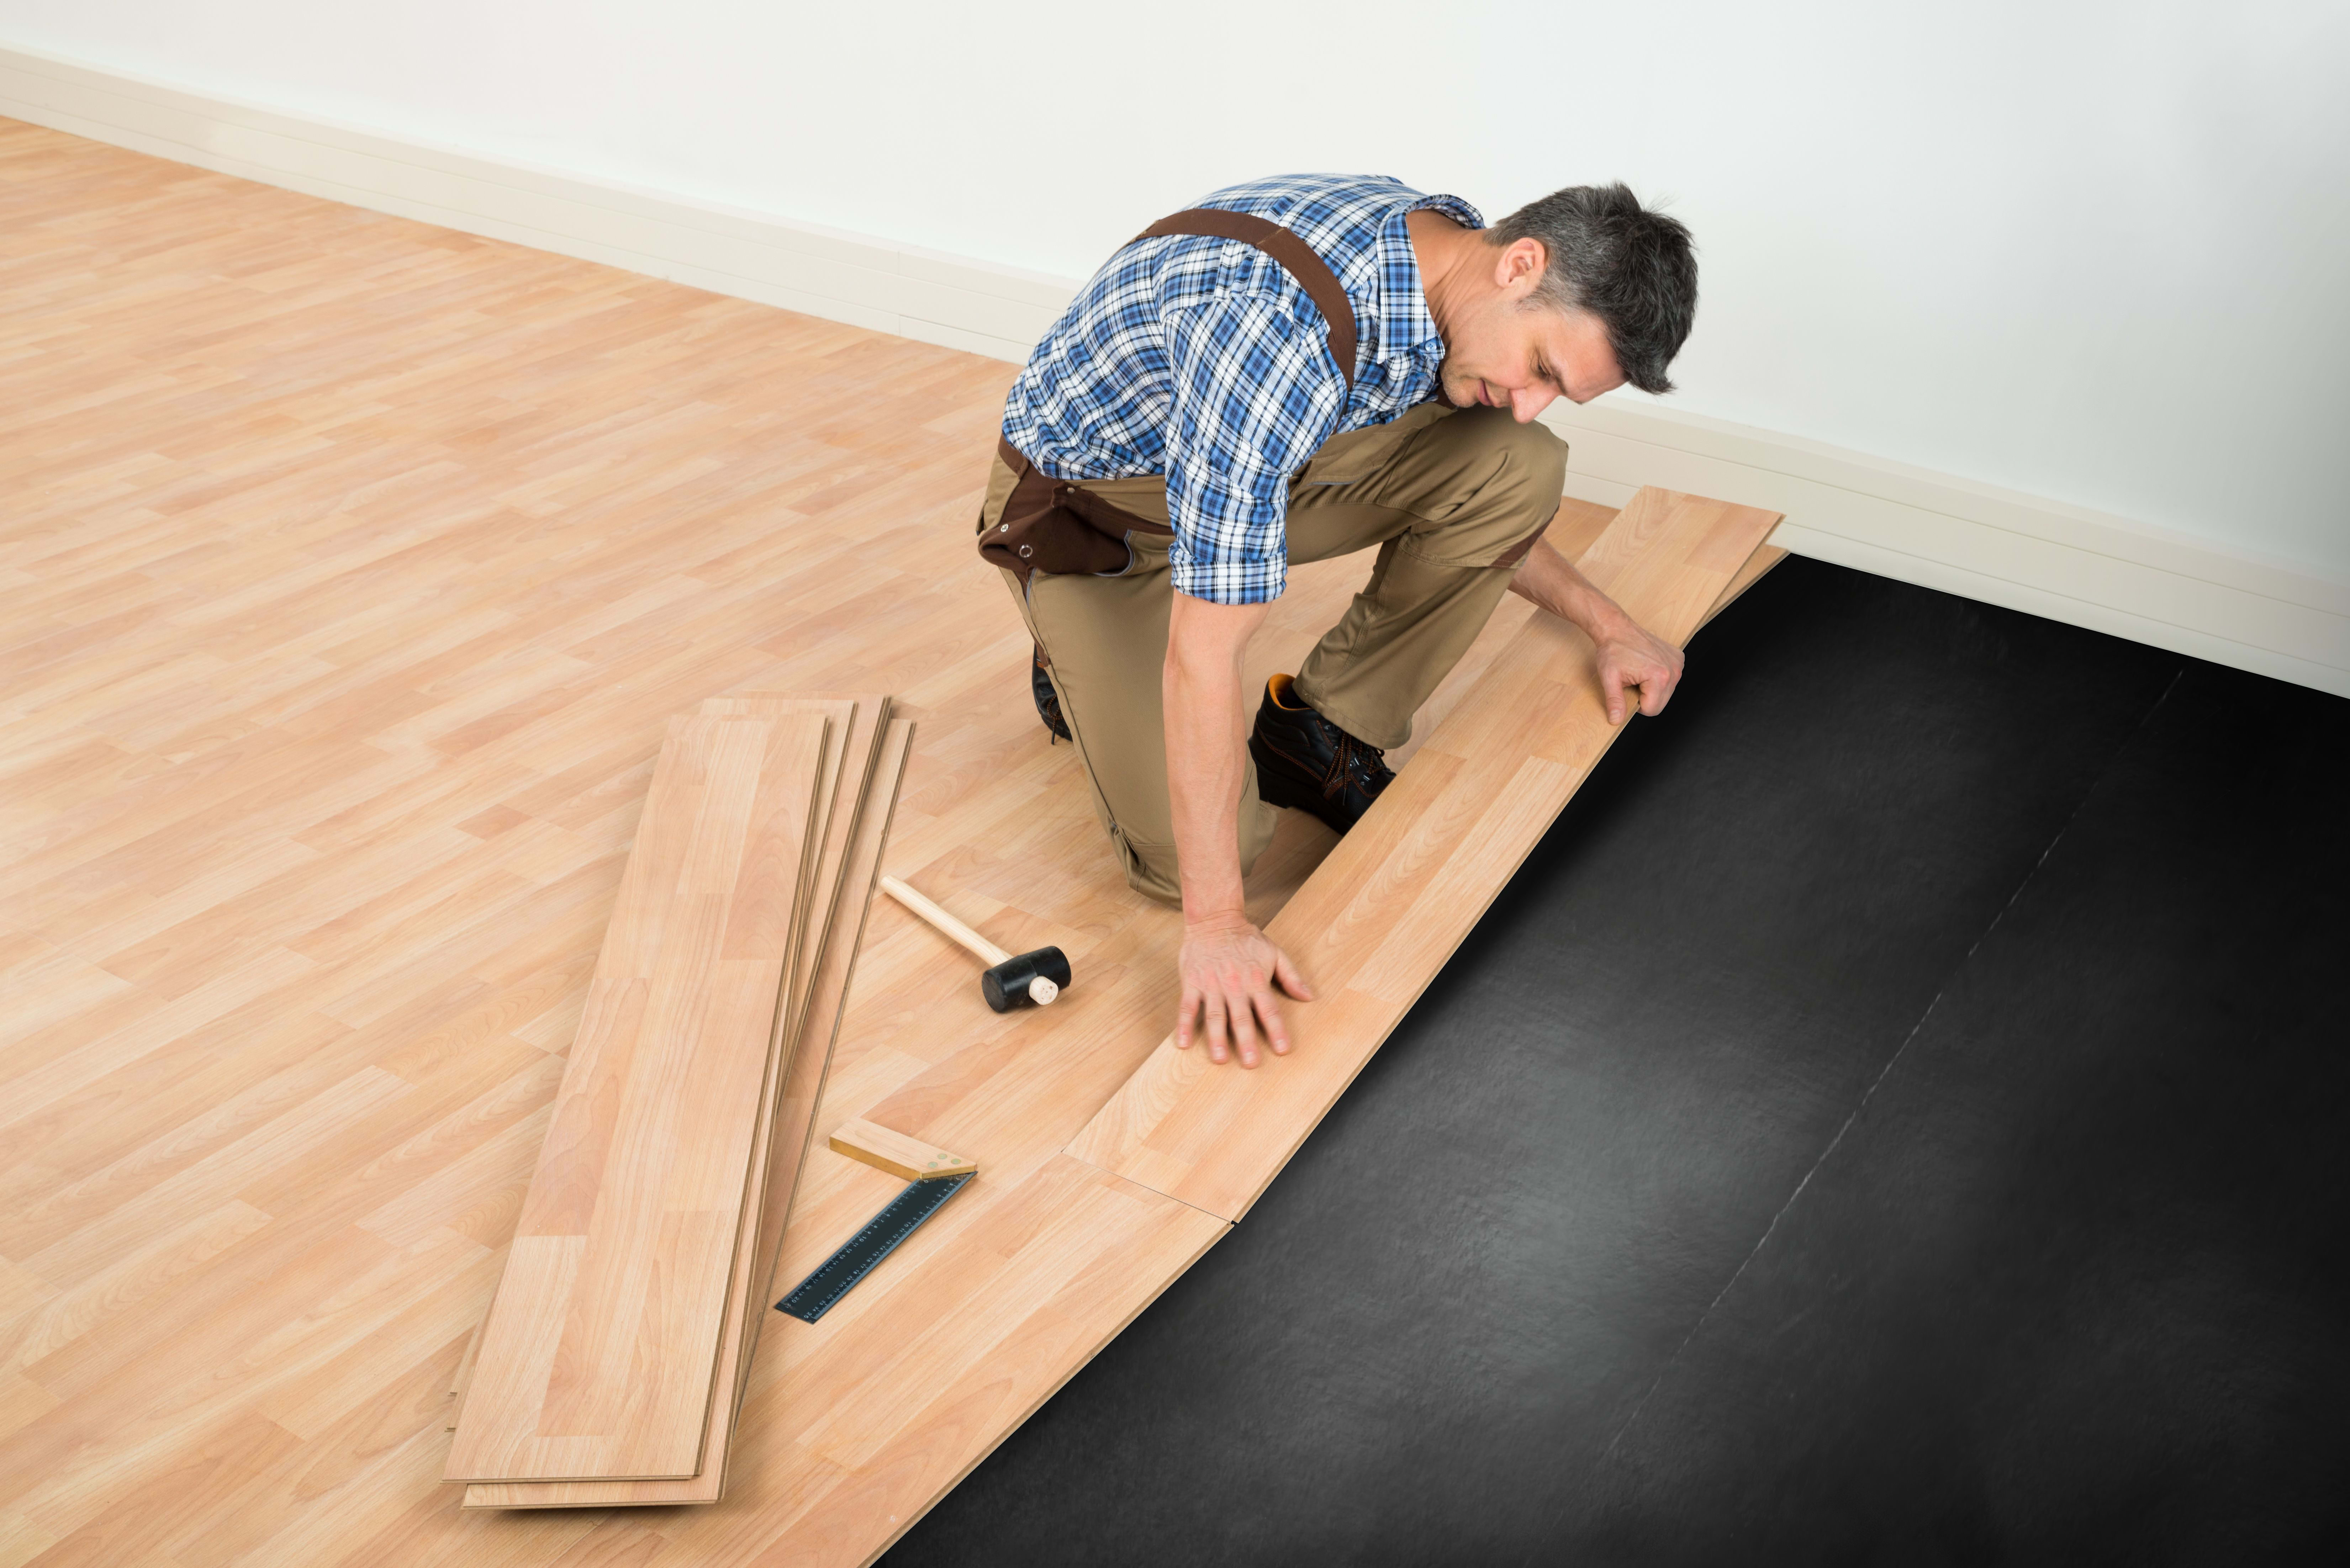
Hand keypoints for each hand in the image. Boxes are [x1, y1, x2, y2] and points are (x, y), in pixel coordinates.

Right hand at [1175, 914, 1313, 1067]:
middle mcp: (1234, 985)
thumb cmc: (1246, 938)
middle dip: (1247, 1041)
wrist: (1214, 919)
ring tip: (1220, 1058)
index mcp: (1256, 980)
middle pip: (1242, 1017)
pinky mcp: (1192, 982)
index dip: (1277, 1030)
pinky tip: (1183, 1043)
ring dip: (1217, 1038)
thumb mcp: (1274, 952)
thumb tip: (1309, 996)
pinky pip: (1187, 1006)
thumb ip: (1291, 976)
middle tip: (1251, 1063)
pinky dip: (1184, 1025)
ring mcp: (1211, 985)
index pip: (1269, 1010)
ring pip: (1215, 1015)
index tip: (1283, 1049)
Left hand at [1593, 613, 1683, 725]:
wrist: (1617, 628)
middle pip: (1661, 703)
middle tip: (1633, 681)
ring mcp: (1678, 663)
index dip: (1636, 705)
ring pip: (1666, 692)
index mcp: (1659, 677)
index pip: (1652, 710)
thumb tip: (1616, 720)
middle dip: (1645, 697)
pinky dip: (1659, 678)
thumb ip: (1614, 701)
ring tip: (1640, 673)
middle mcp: (1673, 670)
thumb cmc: (1613, 650)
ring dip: (1652, 688)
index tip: (1628, 689)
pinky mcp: (1678, 658)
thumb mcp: (1609, 678)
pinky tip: (1648, 667)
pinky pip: (1671, 679)